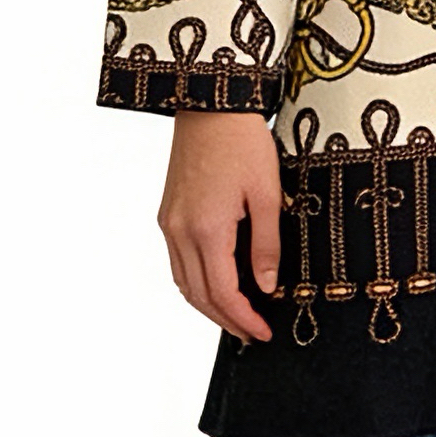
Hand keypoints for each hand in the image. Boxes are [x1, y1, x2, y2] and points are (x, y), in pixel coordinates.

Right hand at [158, 111, 280, 342]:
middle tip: (252, 332)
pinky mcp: (168, 213)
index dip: (244, 319)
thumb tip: (267, 285)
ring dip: (208, 305)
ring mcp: (170, 223)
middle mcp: (180, 231)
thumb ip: (267, 243)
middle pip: (199, 296)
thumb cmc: (242, 142)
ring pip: (183, 282)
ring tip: (236, 315)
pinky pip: (177, 262)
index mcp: (207, 229)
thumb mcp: (267, 192)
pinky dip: (195, 282)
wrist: (210, 105)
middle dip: (225, 320)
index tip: (263, 332)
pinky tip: (215, 282)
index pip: (223, 293)